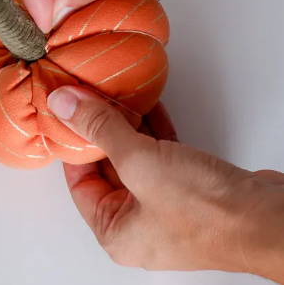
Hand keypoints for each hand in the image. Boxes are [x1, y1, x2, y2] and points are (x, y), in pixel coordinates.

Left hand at [47, 86, 283, 281]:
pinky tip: (149, 105)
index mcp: (115, 231)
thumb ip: (99, 129)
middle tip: (93, 98)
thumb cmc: (205, 209)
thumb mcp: (139, 163)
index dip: (74, 145)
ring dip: (129, 126)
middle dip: (102, 130)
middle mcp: (137, 224)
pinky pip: (160, 156)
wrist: (270, 219)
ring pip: (135, 159)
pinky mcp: (189, 190)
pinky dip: (154, 132)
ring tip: (118, 95)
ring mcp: (164, 207)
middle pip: (107, 168)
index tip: (71, 114)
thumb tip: (63, 103)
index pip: (79, 182)